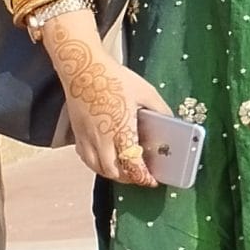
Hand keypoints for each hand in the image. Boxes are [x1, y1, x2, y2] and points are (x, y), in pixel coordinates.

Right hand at [51, 25, 171, 185]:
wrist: (82, 68)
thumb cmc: (113, 78)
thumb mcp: (145, 92)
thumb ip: (160, 110)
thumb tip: (172, 122)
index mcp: (120, 129)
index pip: (131, 163)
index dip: (142, 176)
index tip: (152, 181)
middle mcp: (101, 138)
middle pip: (113, 171)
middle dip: (129, 179)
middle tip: (141, 177)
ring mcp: (86, 137)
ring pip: (97, 168)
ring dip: (113, 174)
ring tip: (127, 171)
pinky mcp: (77, 133)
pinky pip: (86, 158)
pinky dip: (97, 165)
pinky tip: (106, 159)